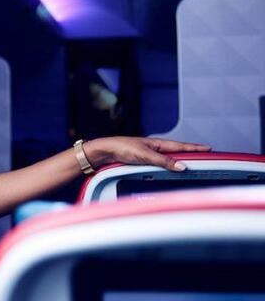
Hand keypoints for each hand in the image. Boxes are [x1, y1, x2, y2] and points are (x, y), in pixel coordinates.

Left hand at [83, 137, 211, 171]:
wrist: (105, 151)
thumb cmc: (122, 148)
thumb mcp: (146, 155)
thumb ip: (164, 161)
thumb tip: (182, 166)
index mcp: (158, 143)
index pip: (181, 146)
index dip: (195, 148)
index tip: (209, 148)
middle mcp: (155, 147)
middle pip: (177, 151)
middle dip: (191, 153)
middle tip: (205, 155)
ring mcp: (149, 154)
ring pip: (170, 158)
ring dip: (181, 160)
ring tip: (193, 163)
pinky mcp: (143, 160)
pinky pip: (161, 163)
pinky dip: (170, 166)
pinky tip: (171, 169)